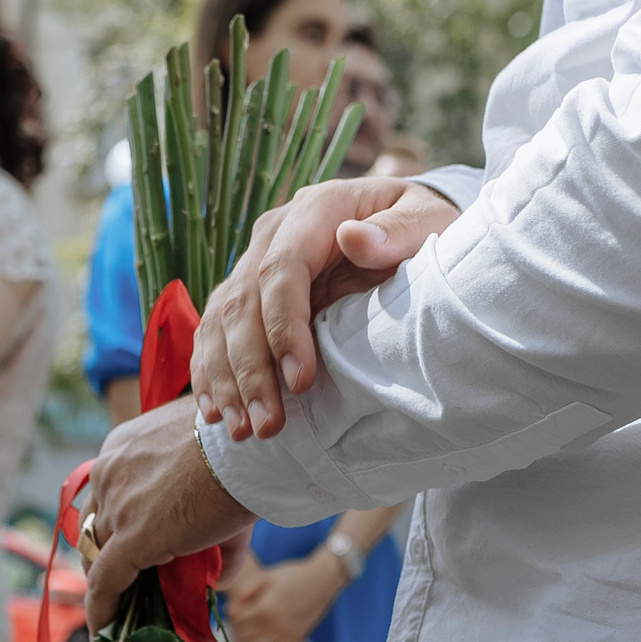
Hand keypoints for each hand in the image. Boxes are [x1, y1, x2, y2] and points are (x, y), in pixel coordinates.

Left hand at [80, 395, 254, 629]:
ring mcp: (117, 507)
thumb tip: (219, 578)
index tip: (121, 552)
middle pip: (96, 528)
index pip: (107, 497)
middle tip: (125, 586)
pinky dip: (103, 611)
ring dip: (107, 587)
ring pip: (98, 557)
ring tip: (117, 615)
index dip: (113, 529)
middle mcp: (109, 473)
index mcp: (124, 449)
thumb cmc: (245, 451)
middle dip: (106, 558)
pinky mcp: (131, 539)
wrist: (252, 446)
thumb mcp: (219, 479)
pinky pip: (105, 583)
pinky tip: (105, 633)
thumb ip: (213, 529)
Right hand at [191, 177, 459, 442]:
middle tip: (268, 424)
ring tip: (242, 430)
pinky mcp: (247, 292)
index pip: (282, 270)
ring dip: (227, 382)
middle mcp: (275, 234)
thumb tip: (354, 238)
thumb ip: (398, 232)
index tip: (301, 381)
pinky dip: (211, 374)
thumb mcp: (429, 221)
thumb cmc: (423, 227)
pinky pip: (215, 333)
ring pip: (220, 323)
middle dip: (251, 370)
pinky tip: (213, 413)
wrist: (406, 227)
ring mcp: (254, 262)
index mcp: (316, 211)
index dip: (284, 327)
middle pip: (243, 303)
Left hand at [223, 551, 344, 641]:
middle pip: (244, 636)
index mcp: (265, 607)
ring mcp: (286, 634)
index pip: (237, 620)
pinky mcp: (294, 640)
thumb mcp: (267, 576)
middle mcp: (275, 625)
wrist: (322, 580)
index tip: (235, 609)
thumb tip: (230, 610)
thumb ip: (246, 591)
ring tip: (249, 633)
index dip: (232, 615)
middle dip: (238, 629)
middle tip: (241, 622)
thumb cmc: (292, 575)